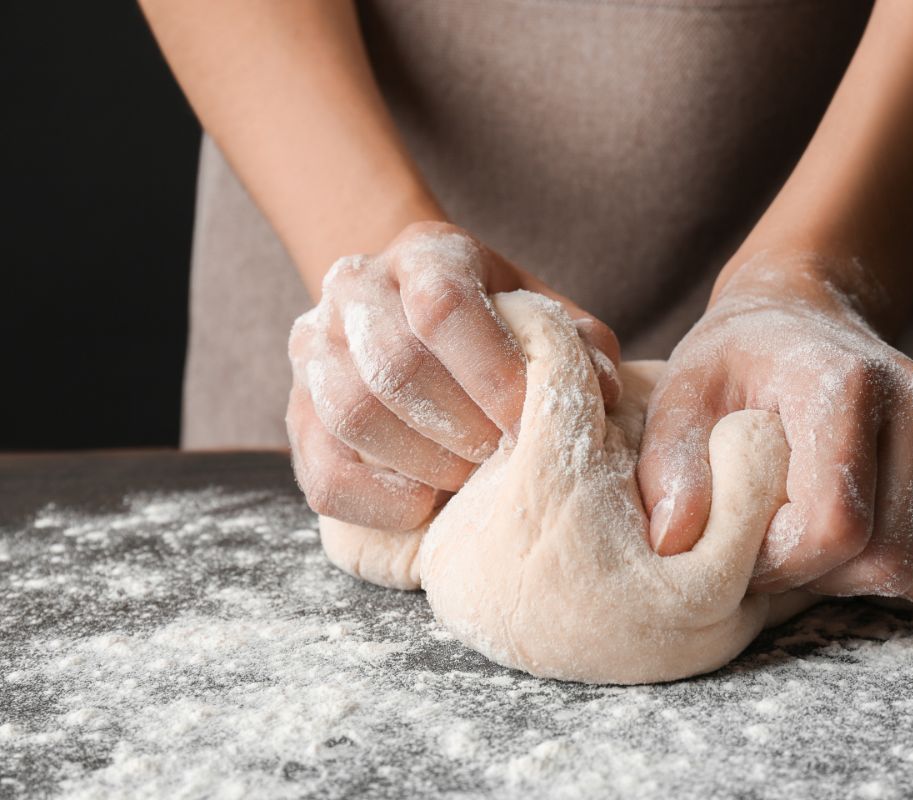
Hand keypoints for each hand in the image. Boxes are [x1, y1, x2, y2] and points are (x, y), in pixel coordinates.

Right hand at [287, 222, 620, 530]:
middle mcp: (356, 287)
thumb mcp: (543, 315)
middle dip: (461, 426)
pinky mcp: (297, 411)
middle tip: (501, 455)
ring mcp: (315, 346)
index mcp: (425, 253)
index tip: (528, 421)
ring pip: (351, 413)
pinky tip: (425, 504)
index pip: (443, 307)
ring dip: (422, 460)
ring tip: (467, 477)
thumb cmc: (496, 325)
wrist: (416, 316)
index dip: (491, 373)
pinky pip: (322, 471)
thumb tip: (604, 389)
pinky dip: (377, 500)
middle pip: (393, 364)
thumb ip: (579, 344)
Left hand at [637, 251, 912, 605]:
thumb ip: (671, 465)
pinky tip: (850, 542)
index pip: (837, 524)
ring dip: (861, 582)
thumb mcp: (681, 395)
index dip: (783, 563)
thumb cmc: (734, 360)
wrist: (801, 316)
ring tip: (809, 544)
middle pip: (890, 556)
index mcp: (848, 384)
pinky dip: (899, 573)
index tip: (743, 549)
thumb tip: (673, 541)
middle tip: (774, 551)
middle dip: (822, 579)